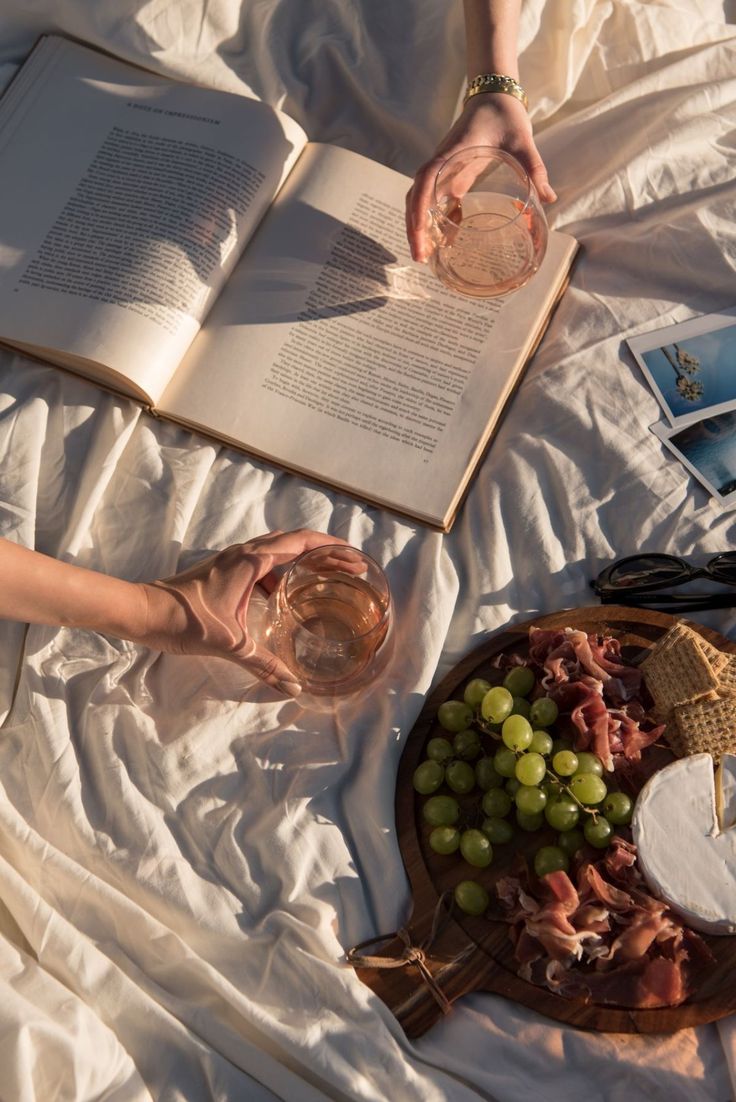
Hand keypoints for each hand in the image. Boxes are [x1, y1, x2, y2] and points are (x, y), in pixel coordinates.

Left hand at [138, 529, 348, 696]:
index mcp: (251, 560)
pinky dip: (280, 573)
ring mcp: (232, 560)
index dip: (332, 548)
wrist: (144, 612)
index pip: (301, 543)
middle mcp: (244, 553)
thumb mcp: (230, 644)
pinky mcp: (223, 571)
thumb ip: (264, 664)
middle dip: (324, 552)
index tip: (355, 558)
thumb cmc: (184, 620)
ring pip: (277, 551)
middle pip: (294, 542)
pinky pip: (262, 564)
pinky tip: (284, 597)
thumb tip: (294, 687)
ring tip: (323, 579)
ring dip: (302, 560)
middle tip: (350, 568)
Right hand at [405, 94, 555, 262]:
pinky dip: (435, 221)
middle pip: (417, 197)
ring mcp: (444, 170)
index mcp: (454, 152)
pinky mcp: (450, 175)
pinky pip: (435, 200)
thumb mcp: (522, 141)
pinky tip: (443, 242)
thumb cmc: (505, 115)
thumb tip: (549, 198)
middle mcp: (443, 163)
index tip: (419, 227)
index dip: (420, 203)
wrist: (494, 97)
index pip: (427, 178)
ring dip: (419, 227)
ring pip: (420, 201)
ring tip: (423, 256)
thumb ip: (534, 168)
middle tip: (420, 256)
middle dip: (415, 227)